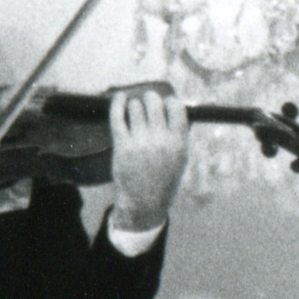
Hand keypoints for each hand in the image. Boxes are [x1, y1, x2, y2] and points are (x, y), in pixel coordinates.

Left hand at [108, 85, 189, 226]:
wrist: (145, 201)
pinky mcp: (122, 147)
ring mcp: (140, 143)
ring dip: (135, 105)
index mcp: (178, 143)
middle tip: (147, 101)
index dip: (170, 101)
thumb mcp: (180, 158)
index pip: (176, 108)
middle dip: (150, 98)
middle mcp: (160, 141)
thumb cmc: (163, 176)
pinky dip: (117, 103)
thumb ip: (179, 134)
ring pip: (135, 107)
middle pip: (154, 103)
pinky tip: (119, 97)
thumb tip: (174, 105)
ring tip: (135, 111)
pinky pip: (118, 117)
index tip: (165, 102)